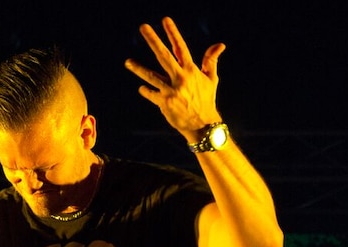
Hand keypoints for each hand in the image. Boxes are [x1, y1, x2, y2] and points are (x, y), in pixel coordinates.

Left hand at [124, 17, 224, 141]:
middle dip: (153, 40)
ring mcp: (171, 90)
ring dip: (138, 68)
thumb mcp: (212, 79)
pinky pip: (151, 93)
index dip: (173, 33)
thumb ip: (211, 60)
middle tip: (143, 27)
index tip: (165, 20)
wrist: (203, 125)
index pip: (181, 47)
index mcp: (191, 70)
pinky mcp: (164, 103)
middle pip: (164, 55)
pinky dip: (146, 90)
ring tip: (128, 62)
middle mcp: (180, 78)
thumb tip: (220, 45)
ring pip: (151, 76)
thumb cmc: (207, 100)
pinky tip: (142, 88)